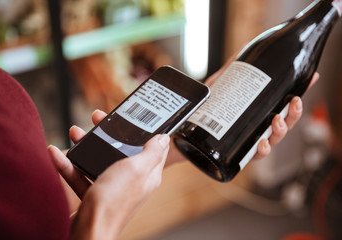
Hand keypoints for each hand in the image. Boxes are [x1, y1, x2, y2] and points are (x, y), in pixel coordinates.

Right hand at [48, 110, 169, 239]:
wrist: (88, 230)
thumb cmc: (114, 201)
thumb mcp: (136, 169)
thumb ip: (151, 153)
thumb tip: (164, 139)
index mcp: (146, 174)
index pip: (152, 148)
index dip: (143, 130)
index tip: (132, 117)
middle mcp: (131, 180)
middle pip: (122, 150)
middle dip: (109, 133)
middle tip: (97, 119)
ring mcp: (112, 188)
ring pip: (100, 161)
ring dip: (86, 145)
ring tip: (75, 132)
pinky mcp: (94, 195)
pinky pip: (81, 175)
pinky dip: (69, 165)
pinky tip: (56, 153)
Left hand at [165, 55, 319, 164]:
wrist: (174, 133)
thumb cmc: (197, 112)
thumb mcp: (215, 88)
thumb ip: (229, 72)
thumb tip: (241, 50)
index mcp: (252, 116)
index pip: (280, 106)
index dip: (296, 96)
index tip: (310, 80)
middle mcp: (251, 131)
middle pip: (281, 126)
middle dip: (293, 115)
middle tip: (294, 102)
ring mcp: (242, 144)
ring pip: (270, 142)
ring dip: (280, 132)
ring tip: (277, 121)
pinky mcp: (231, 157)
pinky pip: (250, 157)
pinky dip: (259, 151)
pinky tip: (261, 144)